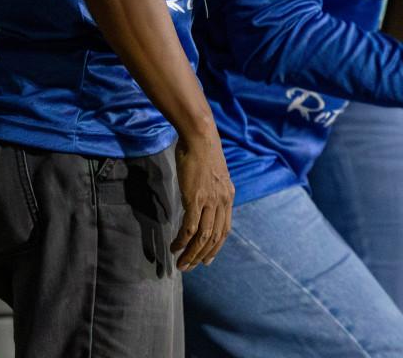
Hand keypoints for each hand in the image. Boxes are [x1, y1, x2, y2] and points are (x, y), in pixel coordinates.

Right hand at [171, 126, 234, 270]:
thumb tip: (202, 202)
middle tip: (189, 267)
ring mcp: (210, 200)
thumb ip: (212, 190)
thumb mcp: (213, 174)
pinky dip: (182, 241)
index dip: (216, 246)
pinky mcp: (196, 198)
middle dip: (201, 255)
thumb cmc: (203, 151)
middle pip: (214, 237)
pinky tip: (174, 247)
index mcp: (228, 196)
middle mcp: (223, 201)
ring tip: (180, 264)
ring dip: (191, 253)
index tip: (206, 259)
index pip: (225, 229)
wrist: (200, 136)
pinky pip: (190, 227)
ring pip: (203, 236)